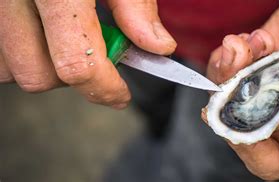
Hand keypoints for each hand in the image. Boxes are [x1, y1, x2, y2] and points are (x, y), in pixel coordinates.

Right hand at [0, 0, 175, 108]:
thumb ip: (136, 5)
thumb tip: (157, 47)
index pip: (76, 62)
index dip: (104, 89)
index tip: (120, 95)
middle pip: (36, 74)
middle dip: (73, 78)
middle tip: (98, 57)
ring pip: (8, 67)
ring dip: (43, 64)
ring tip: (66, 35)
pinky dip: (19, 48)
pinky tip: (42, 27)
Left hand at [205, 0, 278, 178]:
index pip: (276, 160)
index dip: (251, 148)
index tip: (238, 116)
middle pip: (247, 128)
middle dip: (231, 103)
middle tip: (236, 67)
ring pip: (234, 98)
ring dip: (228, 73)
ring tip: (242, 45)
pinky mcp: (267, 63)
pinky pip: (234, 70)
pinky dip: (234, 55)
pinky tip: (253, 38)